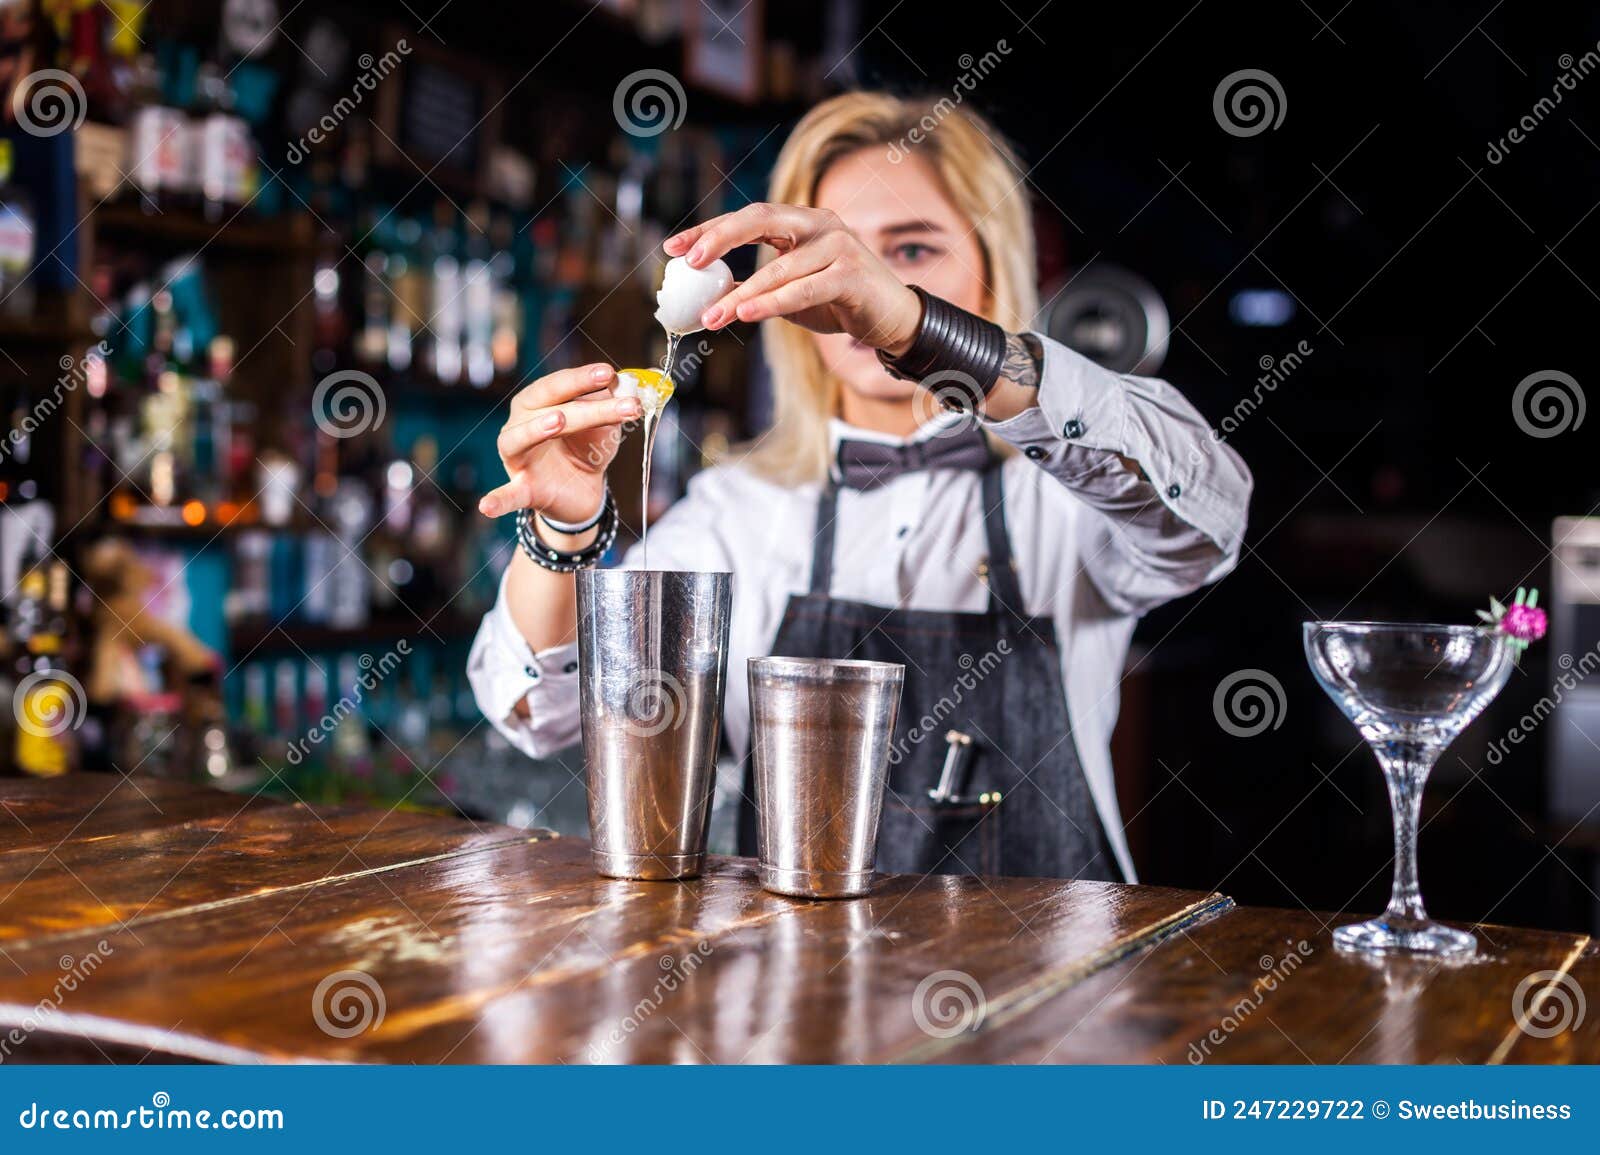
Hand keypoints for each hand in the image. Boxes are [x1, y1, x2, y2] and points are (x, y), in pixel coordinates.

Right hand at [478, 363, 642, 521]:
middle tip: (622, 404)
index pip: (558, 384)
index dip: (582, 378)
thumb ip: (608, 405)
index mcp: (538, 401)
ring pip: (520, 439)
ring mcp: (517, 456)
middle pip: (547, 407)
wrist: (582, 490)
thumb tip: (620, 384)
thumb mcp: (603, 425)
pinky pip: (507, 494)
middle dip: (586, 405)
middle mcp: (520, 422)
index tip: (609, 373)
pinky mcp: (523, 488)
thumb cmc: (586, 446)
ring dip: (536, 429)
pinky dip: (497, 499)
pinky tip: (487, 506)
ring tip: (559, 421)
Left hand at [664, 203, 921, 353]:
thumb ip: (752, 286)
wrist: (890, 319)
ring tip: (712, 315)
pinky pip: (804, 289)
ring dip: (741, 294)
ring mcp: (838, 245)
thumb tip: (705, 294)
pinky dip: (773, 302)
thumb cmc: (837, 302)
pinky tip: (746, 314)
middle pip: (761, 219)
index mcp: (800, 222)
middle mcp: (819, 223)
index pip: (747, 217)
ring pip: (779, 267)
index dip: (708, 230)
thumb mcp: (788, 292)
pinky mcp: (851, 274)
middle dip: (720, 238)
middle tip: (689, 262)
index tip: (672, 248)